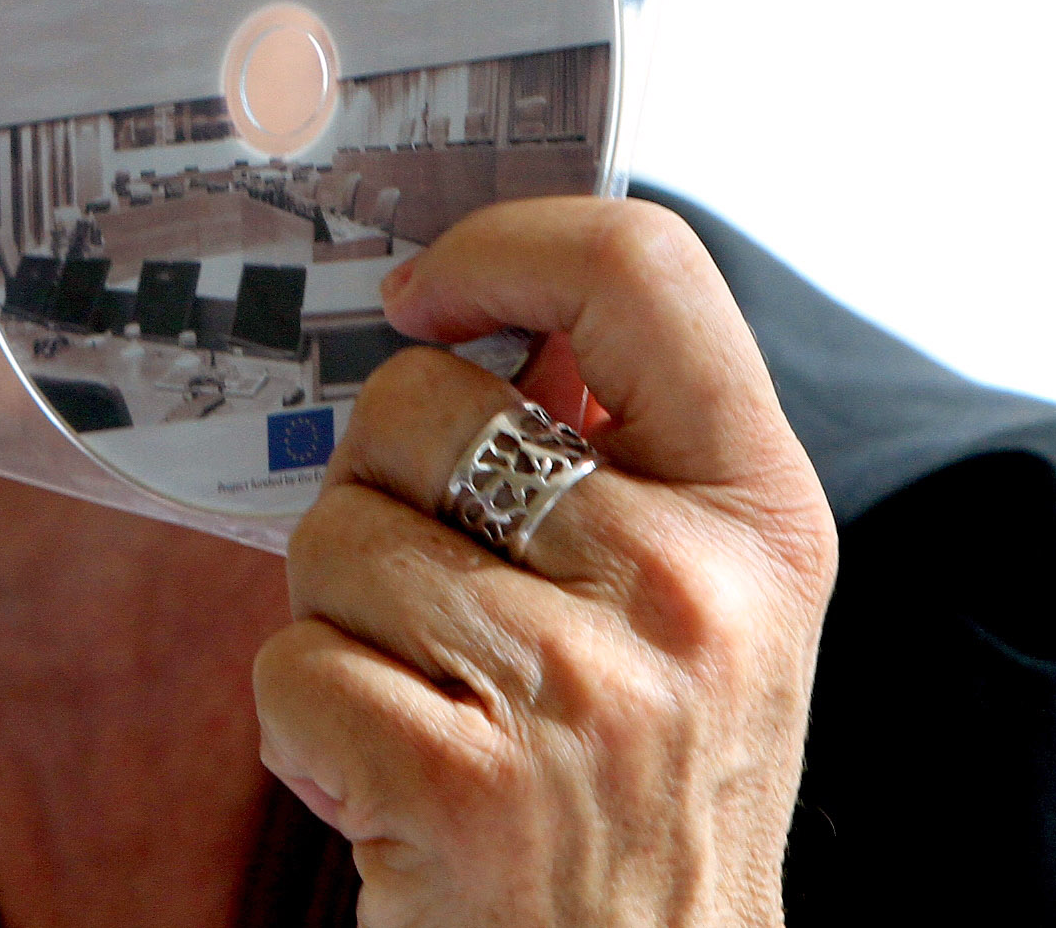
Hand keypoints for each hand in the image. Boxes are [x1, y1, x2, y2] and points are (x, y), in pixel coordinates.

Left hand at [253, 198, 837, 925]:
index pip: (642, 267)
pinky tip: (382, 780)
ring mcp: (581, 691)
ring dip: (339, 621)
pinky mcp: (465, 788)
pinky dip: (301, 727)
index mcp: (763, 520)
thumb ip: (624, 461)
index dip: (504, 247)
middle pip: (420, 401)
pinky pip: (291, 662)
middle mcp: (690, 591)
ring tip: (422, 705)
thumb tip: (483, 317)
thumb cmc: (645, 807)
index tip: (430, 294)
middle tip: (431, 598)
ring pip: (334, 534)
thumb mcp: (702, 618)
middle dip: (378, 487)